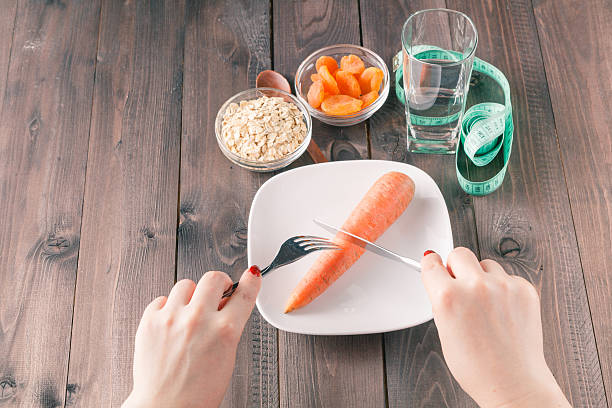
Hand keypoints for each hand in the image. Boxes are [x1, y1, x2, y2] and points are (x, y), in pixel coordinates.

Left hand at [122, 266, 261, 407]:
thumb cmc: (197, 392)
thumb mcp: (226, 357)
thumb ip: (228, 326)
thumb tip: (226, 303)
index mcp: (225, 331)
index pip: (244, 293)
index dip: (250, 280)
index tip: (251, 274)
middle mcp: (199, 319)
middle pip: (213, 277)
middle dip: (218, 284)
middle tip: (217, 292)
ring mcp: (172, 318)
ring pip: (185, 284)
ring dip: (191, 295)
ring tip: (190, 313)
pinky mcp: (149, 321)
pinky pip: (162, 299)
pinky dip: (168, 307)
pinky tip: (172, 323)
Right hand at [421, 248, 570, 407]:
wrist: (513, 383)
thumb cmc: (477, 367)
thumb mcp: (444, 332)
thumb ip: (441, 300)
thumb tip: (442, 280)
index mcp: (448, 297)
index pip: (432, 263)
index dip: (432, 264)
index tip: (434, 263)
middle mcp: (475, 287)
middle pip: (459, 254)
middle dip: (456, 267)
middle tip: (460, 284)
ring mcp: (503, 286)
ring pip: (486, 264)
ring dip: (482, 277)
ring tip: (485, 304)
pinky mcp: (525, 290)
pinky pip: (508, 276)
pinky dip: (504, 288)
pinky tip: (502, 310)